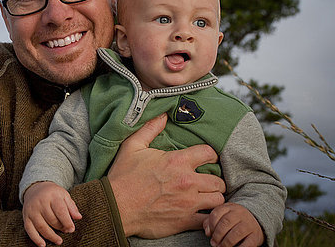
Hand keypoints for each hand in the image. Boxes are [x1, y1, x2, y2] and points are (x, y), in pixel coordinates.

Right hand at [22, 181, 81, 246]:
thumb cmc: (53, 194)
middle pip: (51, 219)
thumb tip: (78, 217)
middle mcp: (40, 202)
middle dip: (60, 227)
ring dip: (51, 236)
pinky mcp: (26, 217)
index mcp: (52, 196)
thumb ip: (72, 206)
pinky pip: (29, 230)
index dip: (67, 221)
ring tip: (59, 241)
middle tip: (66, 231)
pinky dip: (36, 239)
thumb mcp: (64, 195)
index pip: (60, 210)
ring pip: (41, 226)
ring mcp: (32, 210)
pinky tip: (43, 245)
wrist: (35, 188)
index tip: (72, 229)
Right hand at [107, 113, 225, 237]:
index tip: (206, 160)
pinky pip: (209, 220)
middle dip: (214, 181)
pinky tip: (202, 215)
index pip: (209, 153)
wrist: (116, 206)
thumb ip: (150, 129)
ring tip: (206, 198)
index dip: (210, 156)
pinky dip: (209, 218)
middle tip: (207, 182)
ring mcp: (188, 203)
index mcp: (177, 161)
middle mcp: (187, 181)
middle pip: (219, 181)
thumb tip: (163, 115)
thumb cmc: (123, 176)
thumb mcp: (132, 146)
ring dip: (213, 199)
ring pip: (218, 200)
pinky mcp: (185, 221)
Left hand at [203, 202, 263, 246]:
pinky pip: (248, 243)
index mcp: (229, 207)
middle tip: (214, 243)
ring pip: (236, 233)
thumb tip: (207, 232)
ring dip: (226, 242)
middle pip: (226, 222)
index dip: (210, 225)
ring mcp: (249, 224)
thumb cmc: (234, 220)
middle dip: (218, 235)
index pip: (216, 213)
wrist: (256, 220)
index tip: (209, 234)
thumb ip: (212, 221)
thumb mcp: (223, 215)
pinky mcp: (256, 235)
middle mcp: (240, 214)